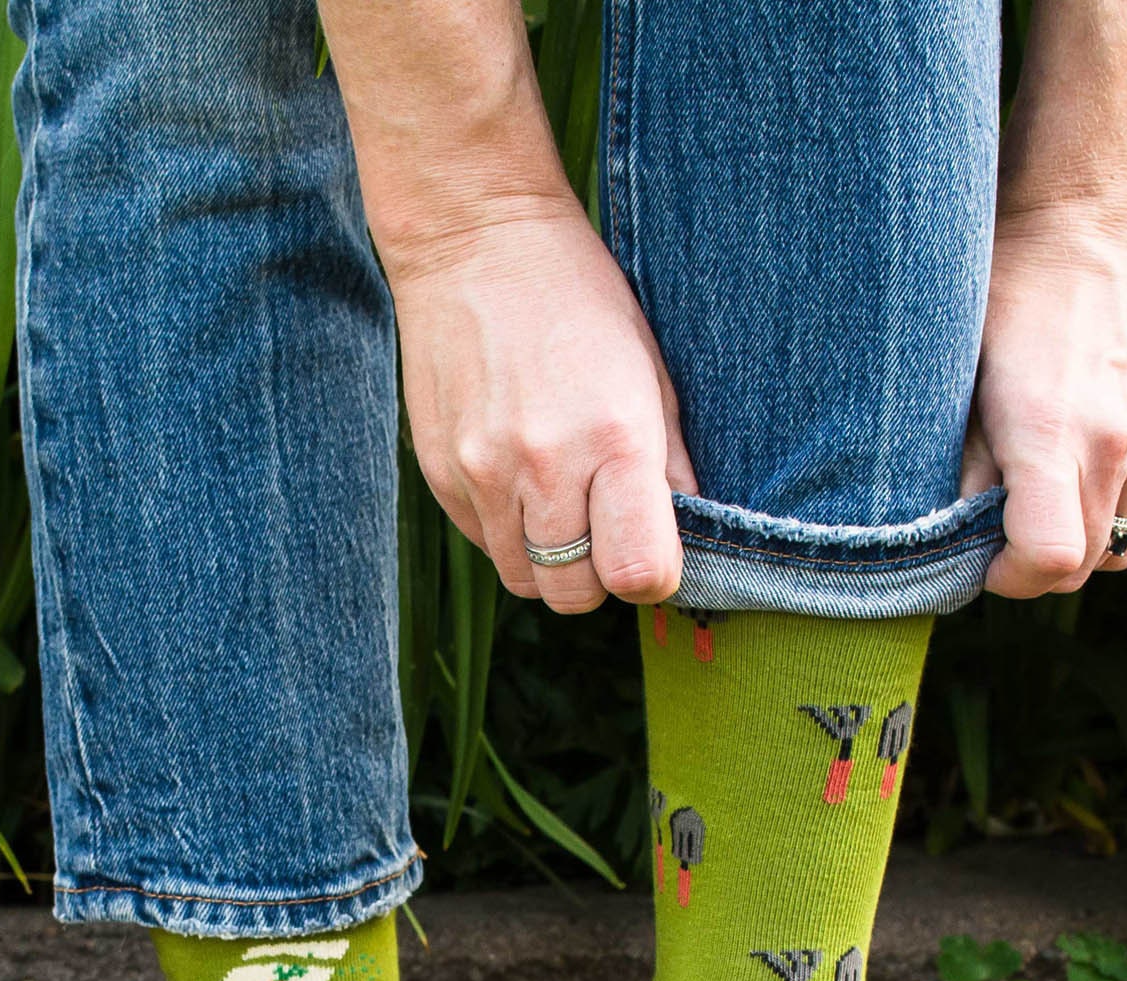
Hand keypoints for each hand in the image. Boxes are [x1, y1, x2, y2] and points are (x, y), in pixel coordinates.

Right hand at [388, 204, 696, 614]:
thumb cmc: (578, 300)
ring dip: (550, 561)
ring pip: (525, 581)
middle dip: (597, 577)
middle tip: (604, 529)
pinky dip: (508, 533)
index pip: (637, 572)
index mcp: (614, 439)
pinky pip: (485, 545)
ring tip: (561, 503)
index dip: (651, 576)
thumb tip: (685, 539)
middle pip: (575, 593)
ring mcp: (484, 474)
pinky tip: (519, 478)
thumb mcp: (648, 371)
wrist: (475, 241)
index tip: (651, 551)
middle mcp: (545, 466)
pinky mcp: (441, 474)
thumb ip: (669, 466)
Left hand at [964, 209, 1126, 599]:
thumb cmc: (1003, 303)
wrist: (1085, 233)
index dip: (1004, 576)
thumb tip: (953, 545)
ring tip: (1028, 504)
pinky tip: (1068, 491)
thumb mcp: (954, 385)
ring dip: (1065, 549)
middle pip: (1076, 569)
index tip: (977, 554)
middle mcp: (1115, 446)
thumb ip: (957, 473)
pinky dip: (1103, 528)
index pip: (1048, 560)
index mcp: (1053, 434)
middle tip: (990, 530)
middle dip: (1026, 568)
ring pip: (1110, 554)